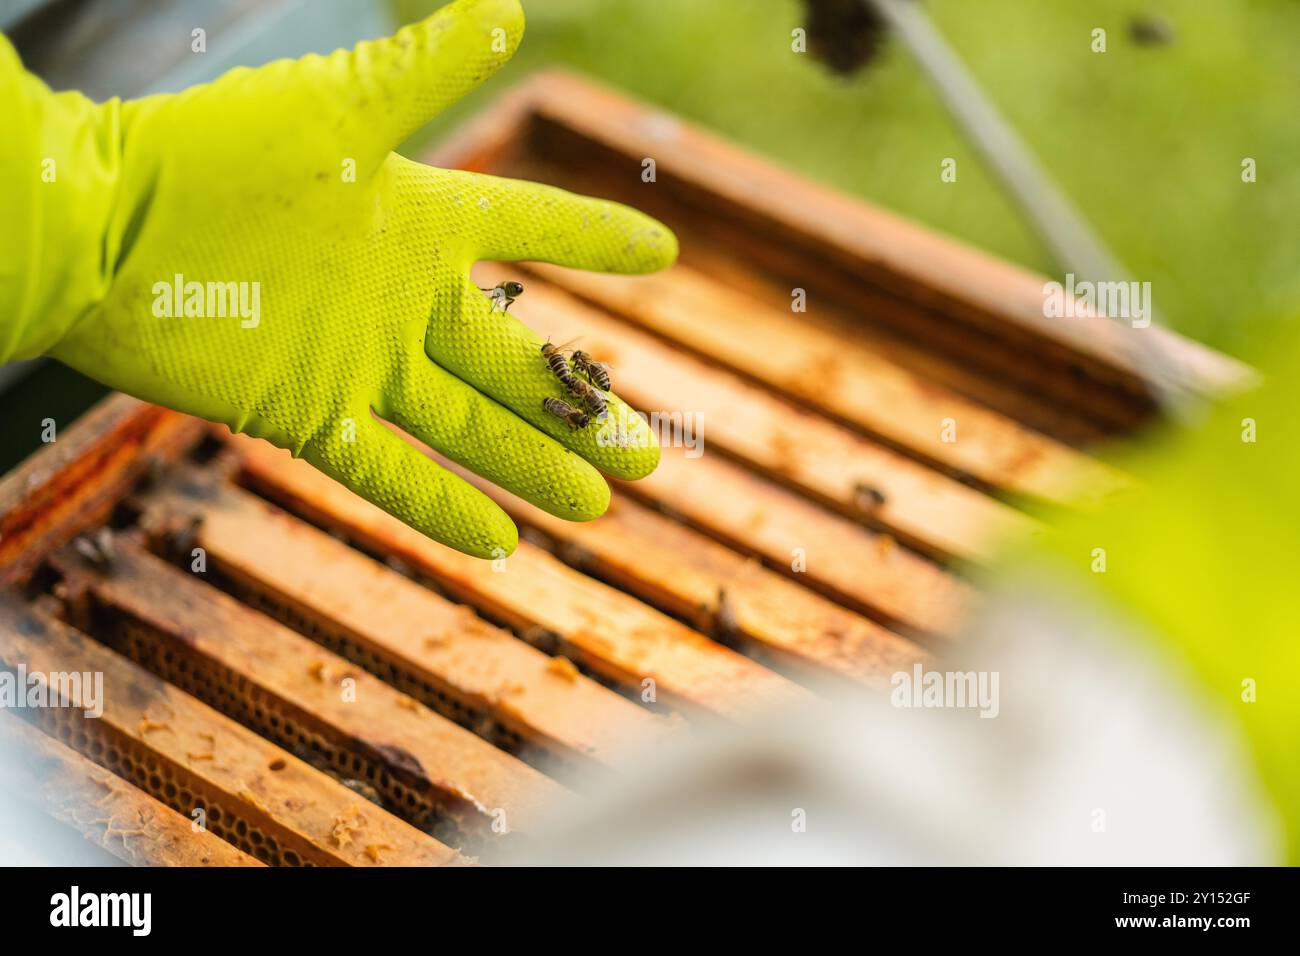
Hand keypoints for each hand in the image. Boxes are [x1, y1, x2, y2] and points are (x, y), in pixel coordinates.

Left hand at [10, 0, 675, 556]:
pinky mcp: (308, 414)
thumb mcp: (341, 105)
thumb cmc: (216, 151)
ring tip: (600, 507)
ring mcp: (360, 362)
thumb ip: (427, 67)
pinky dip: (443, 509)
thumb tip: (511, 7)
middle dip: (584, 409)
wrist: (104, 227)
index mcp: (421, 220)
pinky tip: (502, 545)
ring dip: (536, 466)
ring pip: (470, 427)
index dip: (596, 239)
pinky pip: (388, 472)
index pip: (533, 228)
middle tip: (649, 453)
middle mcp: (403, 299)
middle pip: (518, 362)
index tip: (661, 254)